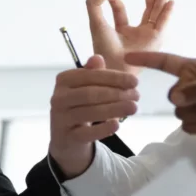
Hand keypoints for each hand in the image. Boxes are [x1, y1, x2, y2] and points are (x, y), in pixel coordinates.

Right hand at [49, 55, 138, 177]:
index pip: (89, 76)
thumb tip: (98, 58)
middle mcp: (58, 98)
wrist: (66, 137)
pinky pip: (86, 133)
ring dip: (114, 109)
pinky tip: (117, 125)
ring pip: (88, 112)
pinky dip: (102, 129)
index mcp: (64, 80)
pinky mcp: (66, 136)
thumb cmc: (80, 106)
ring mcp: (60, 118)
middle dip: (116, 93)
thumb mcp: (85, 87)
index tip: (135, 81)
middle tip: (137, 95)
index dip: (113, 78)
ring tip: (133, 108)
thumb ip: (93, 74)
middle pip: (90, 94)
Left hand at [86, 0, 173, 73]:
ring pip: (157, 11)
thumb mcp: (96, 23)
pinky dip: (167, 12)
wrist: (113, 66)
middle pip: (146, 7)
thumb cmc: (103, 49)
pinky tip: (170, 1)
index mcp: (121, 30)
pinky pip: (163, 23)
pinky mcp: (156, 40)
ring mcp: (148, 35)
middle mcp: (137, 32)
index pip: (121, 10)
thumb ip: (94, 5)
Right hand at [125, 51, 195, 140]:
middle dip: (192, 101)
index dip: (147, 59)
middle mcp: (190, 86)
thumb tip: (174, 98)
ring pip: (178, 112)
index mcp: (194, 70)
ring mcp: (192, 105)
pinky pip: (186, 126)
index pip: (165, 63)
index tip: (128, 58)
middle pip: (172, 95)